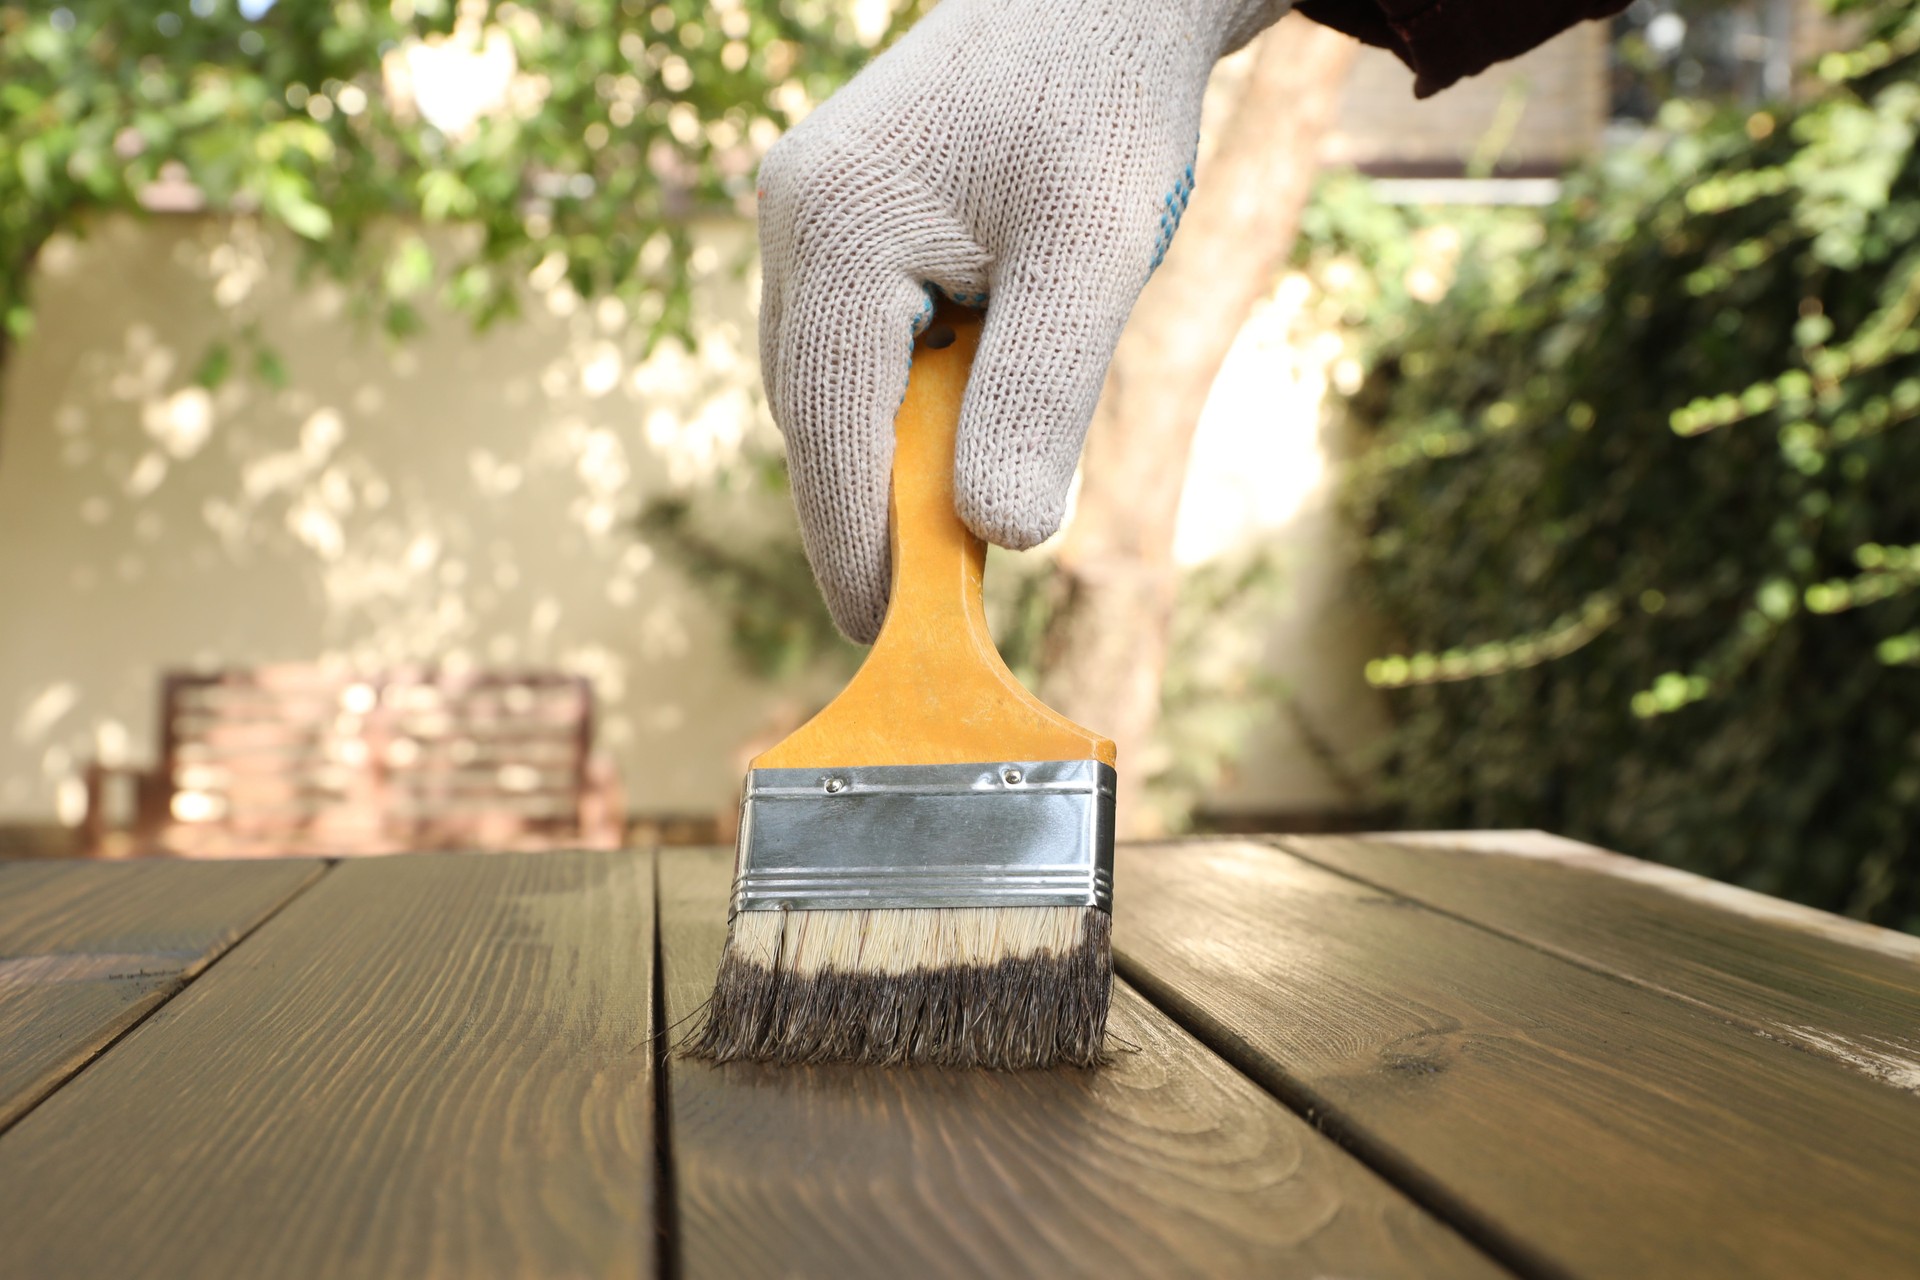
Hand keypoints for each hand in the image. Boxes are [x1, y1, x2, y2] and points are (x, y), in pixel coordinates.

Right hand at [757, 0, 1287, 640]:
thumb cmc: (1105, 106)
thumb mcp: (1093, 255)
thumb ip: (1039, 394)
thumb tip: (999, 535)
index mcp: (837, 227)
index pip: (829, 426)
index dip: (856, 543)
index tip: (887, 635)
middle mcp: (797, 221)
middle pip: (817, 412)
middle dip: (871, 509)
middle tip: (930, 603)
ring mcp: (809, 216)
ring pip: (830, 384)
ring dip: (890, 456)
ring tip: (957, 515)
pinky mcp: (840, 220)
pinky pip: (852, 342)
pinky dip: (899, 402)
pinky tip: (958, 417)